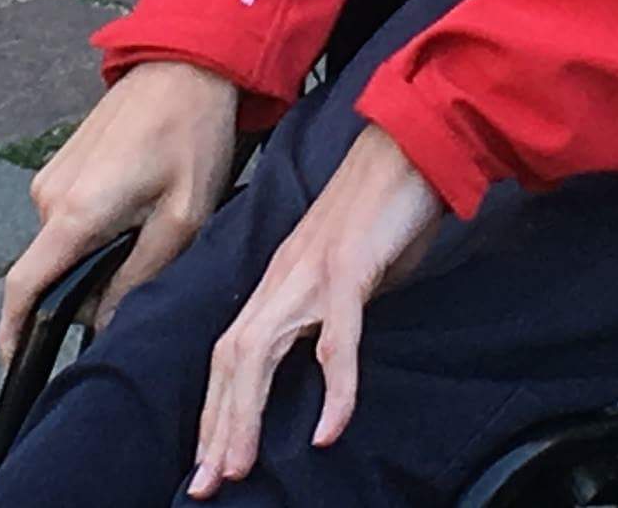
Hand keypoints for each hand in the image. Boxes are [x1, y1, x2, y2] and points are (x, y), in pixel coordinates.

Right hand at [0, 60, 241, 364]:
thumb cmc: (188, 136)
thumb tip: (104, 321)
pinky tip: (138, 206)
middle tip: (146, 267)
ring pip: (64, 246)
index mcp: (75, 212)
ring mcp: (51, 177)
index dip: (15, 331)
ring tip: (150, 226)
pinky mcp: (61, 166)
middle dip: (90, 288)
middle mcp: (49, 195)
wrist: (183, 66)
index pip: (25, 285)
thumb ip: (139, 276)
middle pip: (53, 273)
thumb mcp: (182, 219)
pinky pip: (69, 218)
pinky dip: (97, 229)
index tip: (16, 363)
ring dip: (99, 254)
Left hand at [187, 125, 443, 493]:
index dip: (216, 408)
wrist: (414, 144)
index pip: (232, 351)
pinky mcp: (350, 267)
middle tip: (204, 484)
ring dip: (246, 415)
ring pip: (261, 351)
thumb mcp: (351, 272)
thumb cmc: (388, 208)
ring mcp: (314, 271)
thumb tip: (330, 358)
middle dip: (216, 426)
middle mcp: (285, 276)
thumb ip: (332, 312)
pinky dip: (334, 389)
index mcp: (282, 278)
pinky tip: (329, 430)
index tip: (207, 462)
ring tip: (237, 469)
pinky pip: (337, 338)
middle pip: (232, 357)